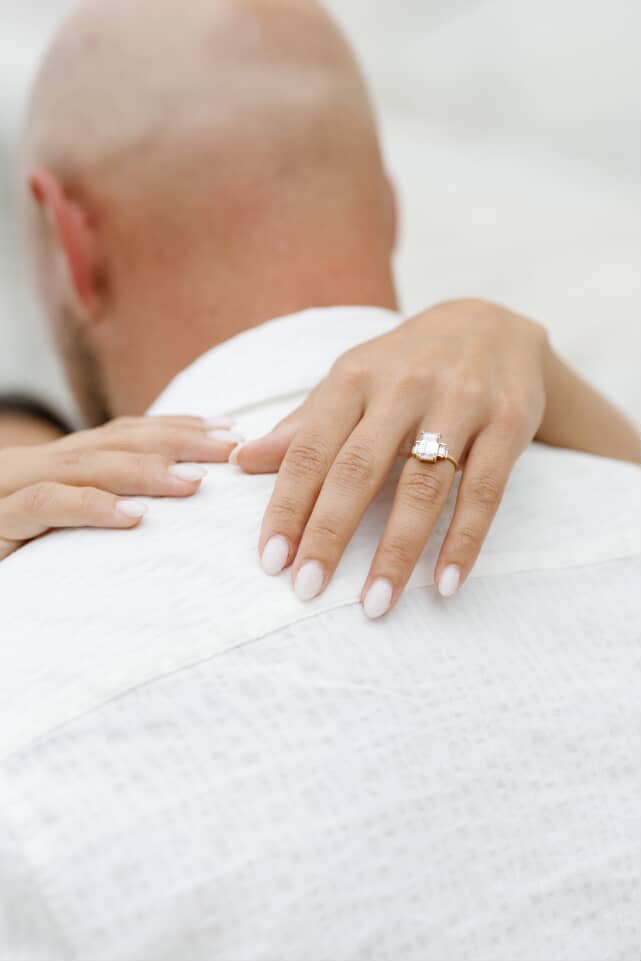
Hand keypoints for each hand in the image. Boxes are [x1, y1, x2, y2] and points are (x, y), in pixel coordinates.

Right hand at [0, 415, 241, 559]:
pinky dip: (92, 507)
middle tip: (232, 449)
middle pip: (116, 440)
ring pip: (86, 465)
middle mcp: (38, 466)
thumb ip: (104, 511)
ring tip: (195, 482)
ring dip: (145, 470)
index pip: (125, 433)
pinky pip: (46, 505)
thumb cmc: (13, 557)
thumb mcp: (63, 531)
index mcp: (60, 466)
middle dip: (178, 440)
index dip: (177, 426)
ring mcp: (13, 488)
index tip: (230, 430)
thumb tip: (168, 516)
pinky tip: (134, 518)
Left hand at [232, 299, 548, 616]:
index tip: (271, 560)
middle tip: (307, 587)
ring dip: (396, 550)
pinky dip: (464, 541)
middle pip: (359, 468)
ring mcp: (460, 402)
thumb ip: (305, 424)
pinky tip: (445, 583)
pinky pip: (485, 490)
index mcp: (355, 377)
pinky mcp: (508, 423)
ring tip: (375, 603)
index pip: (312, 448)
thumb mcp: (353, 379)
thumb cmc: (407, 363)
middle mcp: (404, 386)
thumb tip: (242, 461)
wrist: (495, 324)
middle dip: (329, 532)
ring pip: (422, 485)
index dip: (288, 506)